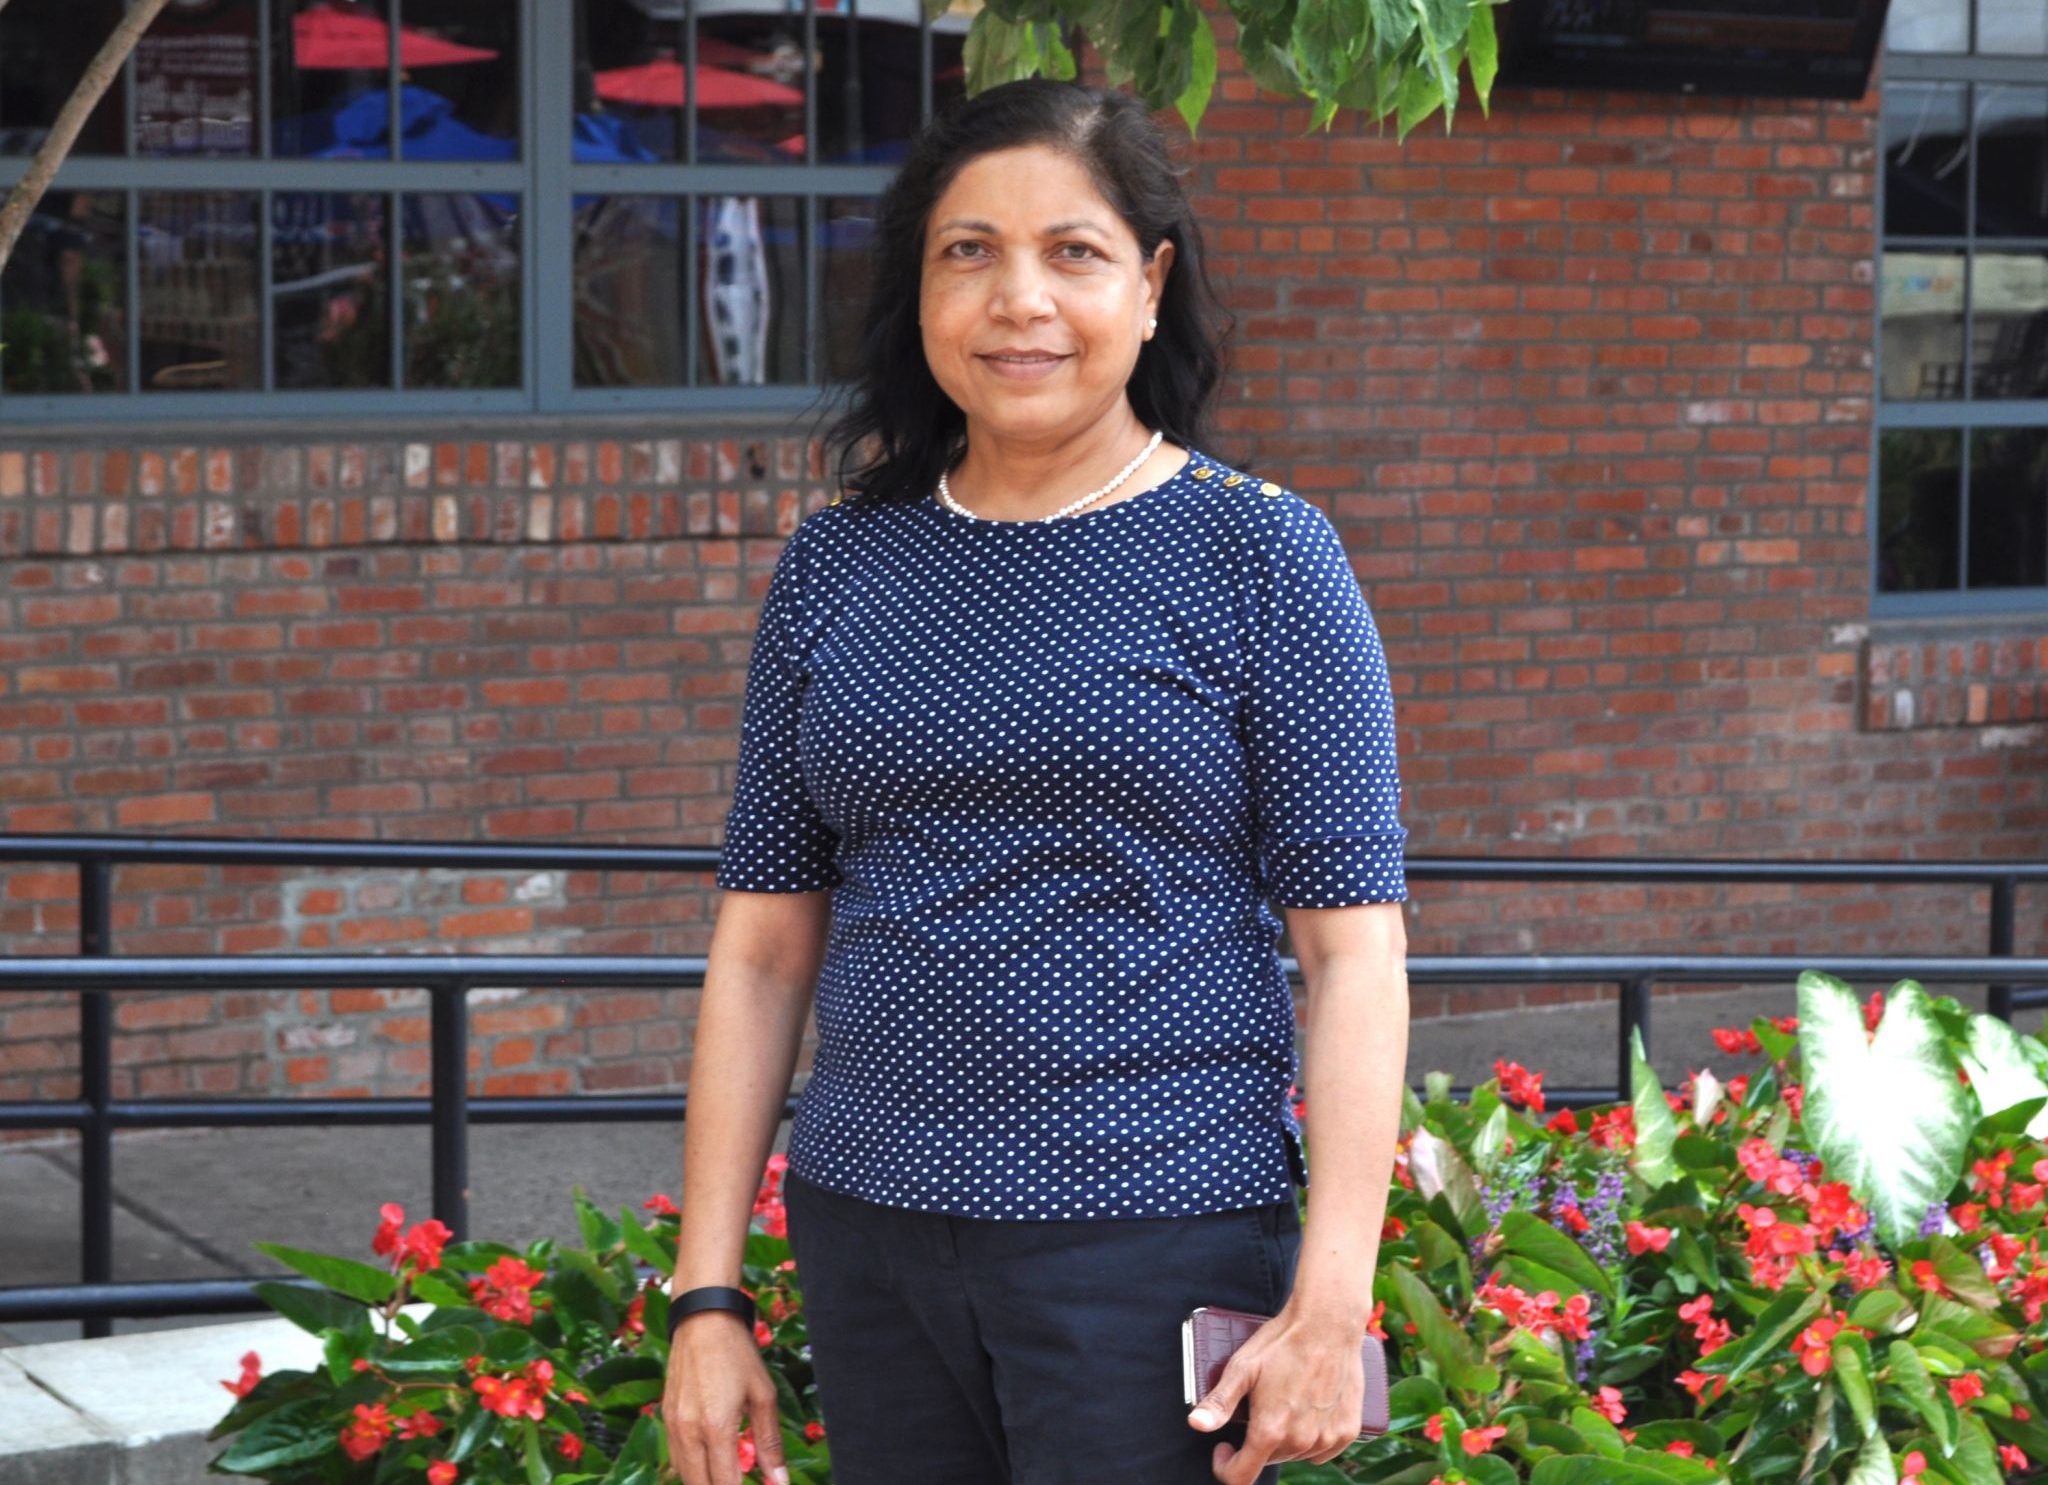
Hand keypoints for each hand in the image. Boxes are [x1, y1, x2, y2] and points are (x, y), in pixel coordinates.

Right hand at [662, 1310, 790, 1484]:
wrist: (702, 1321)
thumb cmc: (738, 1354)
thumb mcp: (763, 1395)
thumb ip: (769, 1442)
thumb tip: (779, 1481)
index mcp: (716, 1428)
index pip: (725, 1484)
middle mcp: (689, 1432)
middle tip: (740, 1483)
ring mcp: (672, 1426)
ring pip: (684, 1476)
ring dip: (705, 1482)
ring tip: (728, 1477)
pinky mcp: (665, 1418)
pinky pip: (675, 1458)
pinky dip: (691, 1469)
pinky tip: (709, 1464)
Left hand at [1186, 1305, 1364, 1481]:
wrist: (1328, 1323)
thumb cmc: (1282, 1342)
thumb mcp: (1242, 1368)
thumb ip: (1219, 1402)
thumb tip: (1196, 1425)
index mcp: (1270, 1431)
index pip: (1241, 1477)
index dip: (1225, 1467)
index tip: (1223, 1447)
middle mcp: (1300, 1442)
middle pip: (1268, 1461)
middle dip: (1256, 1443)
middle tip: (1257, 1407)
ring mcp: (1327, 1438)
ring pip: (1296, 1454)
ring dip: (1286, 1439)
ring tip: (1284, 1403)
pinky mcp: (1347, 1430)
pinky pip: (1323, 1449)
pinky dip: (1312, 1437)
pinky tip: (1308, 1410)